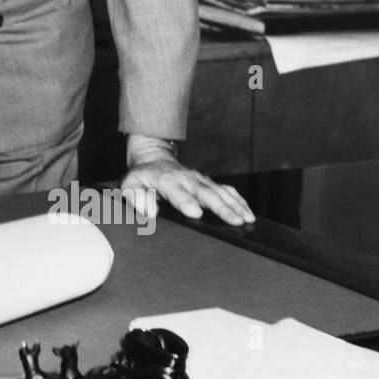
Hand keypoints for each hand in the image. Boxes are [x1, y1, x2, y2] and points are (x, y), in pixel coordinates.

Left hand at [120, 159, 254, 225]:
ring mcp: (199, 179)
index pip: (177, 192)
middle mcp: (186, 178)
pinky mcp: (208, 182)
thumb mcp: (130, 185)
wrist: (153, 158)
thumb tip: (151, 212)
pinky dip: (239, 201)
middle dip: (221, 207)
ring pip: (220, 191)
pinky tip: (248, 213)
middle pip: (206, 193)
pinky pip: (226, 190)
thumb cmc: (142, 177)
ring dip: (235, 205)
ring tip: (247, 219)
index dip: (185, 201)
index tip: (195, 213)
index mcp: (166, 180)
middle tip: (235, 221)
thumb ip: (137, 198)